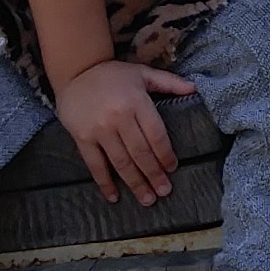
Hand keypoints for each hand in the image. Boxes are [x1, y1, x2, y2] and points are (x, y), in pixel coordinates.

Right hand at [52, 58, 198, 205]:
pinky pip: (95, 164)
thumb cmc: (113, 74)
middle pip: (141, 152)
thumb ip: (169, 82)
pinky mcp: (82, 137)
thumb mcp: (142, 73)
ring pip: (121, 162)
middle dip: (154, 175)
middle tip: (164, 191)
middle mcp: (119, 117)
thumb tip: (195, 89)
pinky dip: (105, 182)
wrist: (75, 71)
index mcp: (136, 101)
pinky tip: (114, 196)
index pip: (156, 134)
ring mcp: (99, 129)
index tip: (172, 168)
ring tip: (147, 199)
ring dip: (135, 183)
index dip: (165, 154)